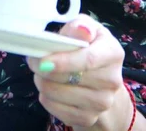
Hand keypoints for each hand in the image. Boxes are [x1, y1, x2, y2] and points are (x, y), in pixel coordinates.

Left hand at [26, 14, 132, 128]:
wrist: (99, 76)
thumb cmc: (87, 44)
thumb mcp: (83, 27)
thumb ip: (78, 27)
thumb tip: (81, 30)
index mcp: (112, 52)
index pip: (88, 59)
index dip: (64, 61)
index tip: (43, 61)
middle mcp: (112, 80)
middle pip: (72, 78)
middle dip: (46, 70)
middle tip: (33, 61)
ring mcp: (103, 102)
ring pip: (63, 96)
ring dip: (44, 84)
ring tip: (40, 72)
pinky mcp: (90, 118)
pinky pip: (61, 112)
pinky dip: (48, 99)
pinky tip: (47, 88)